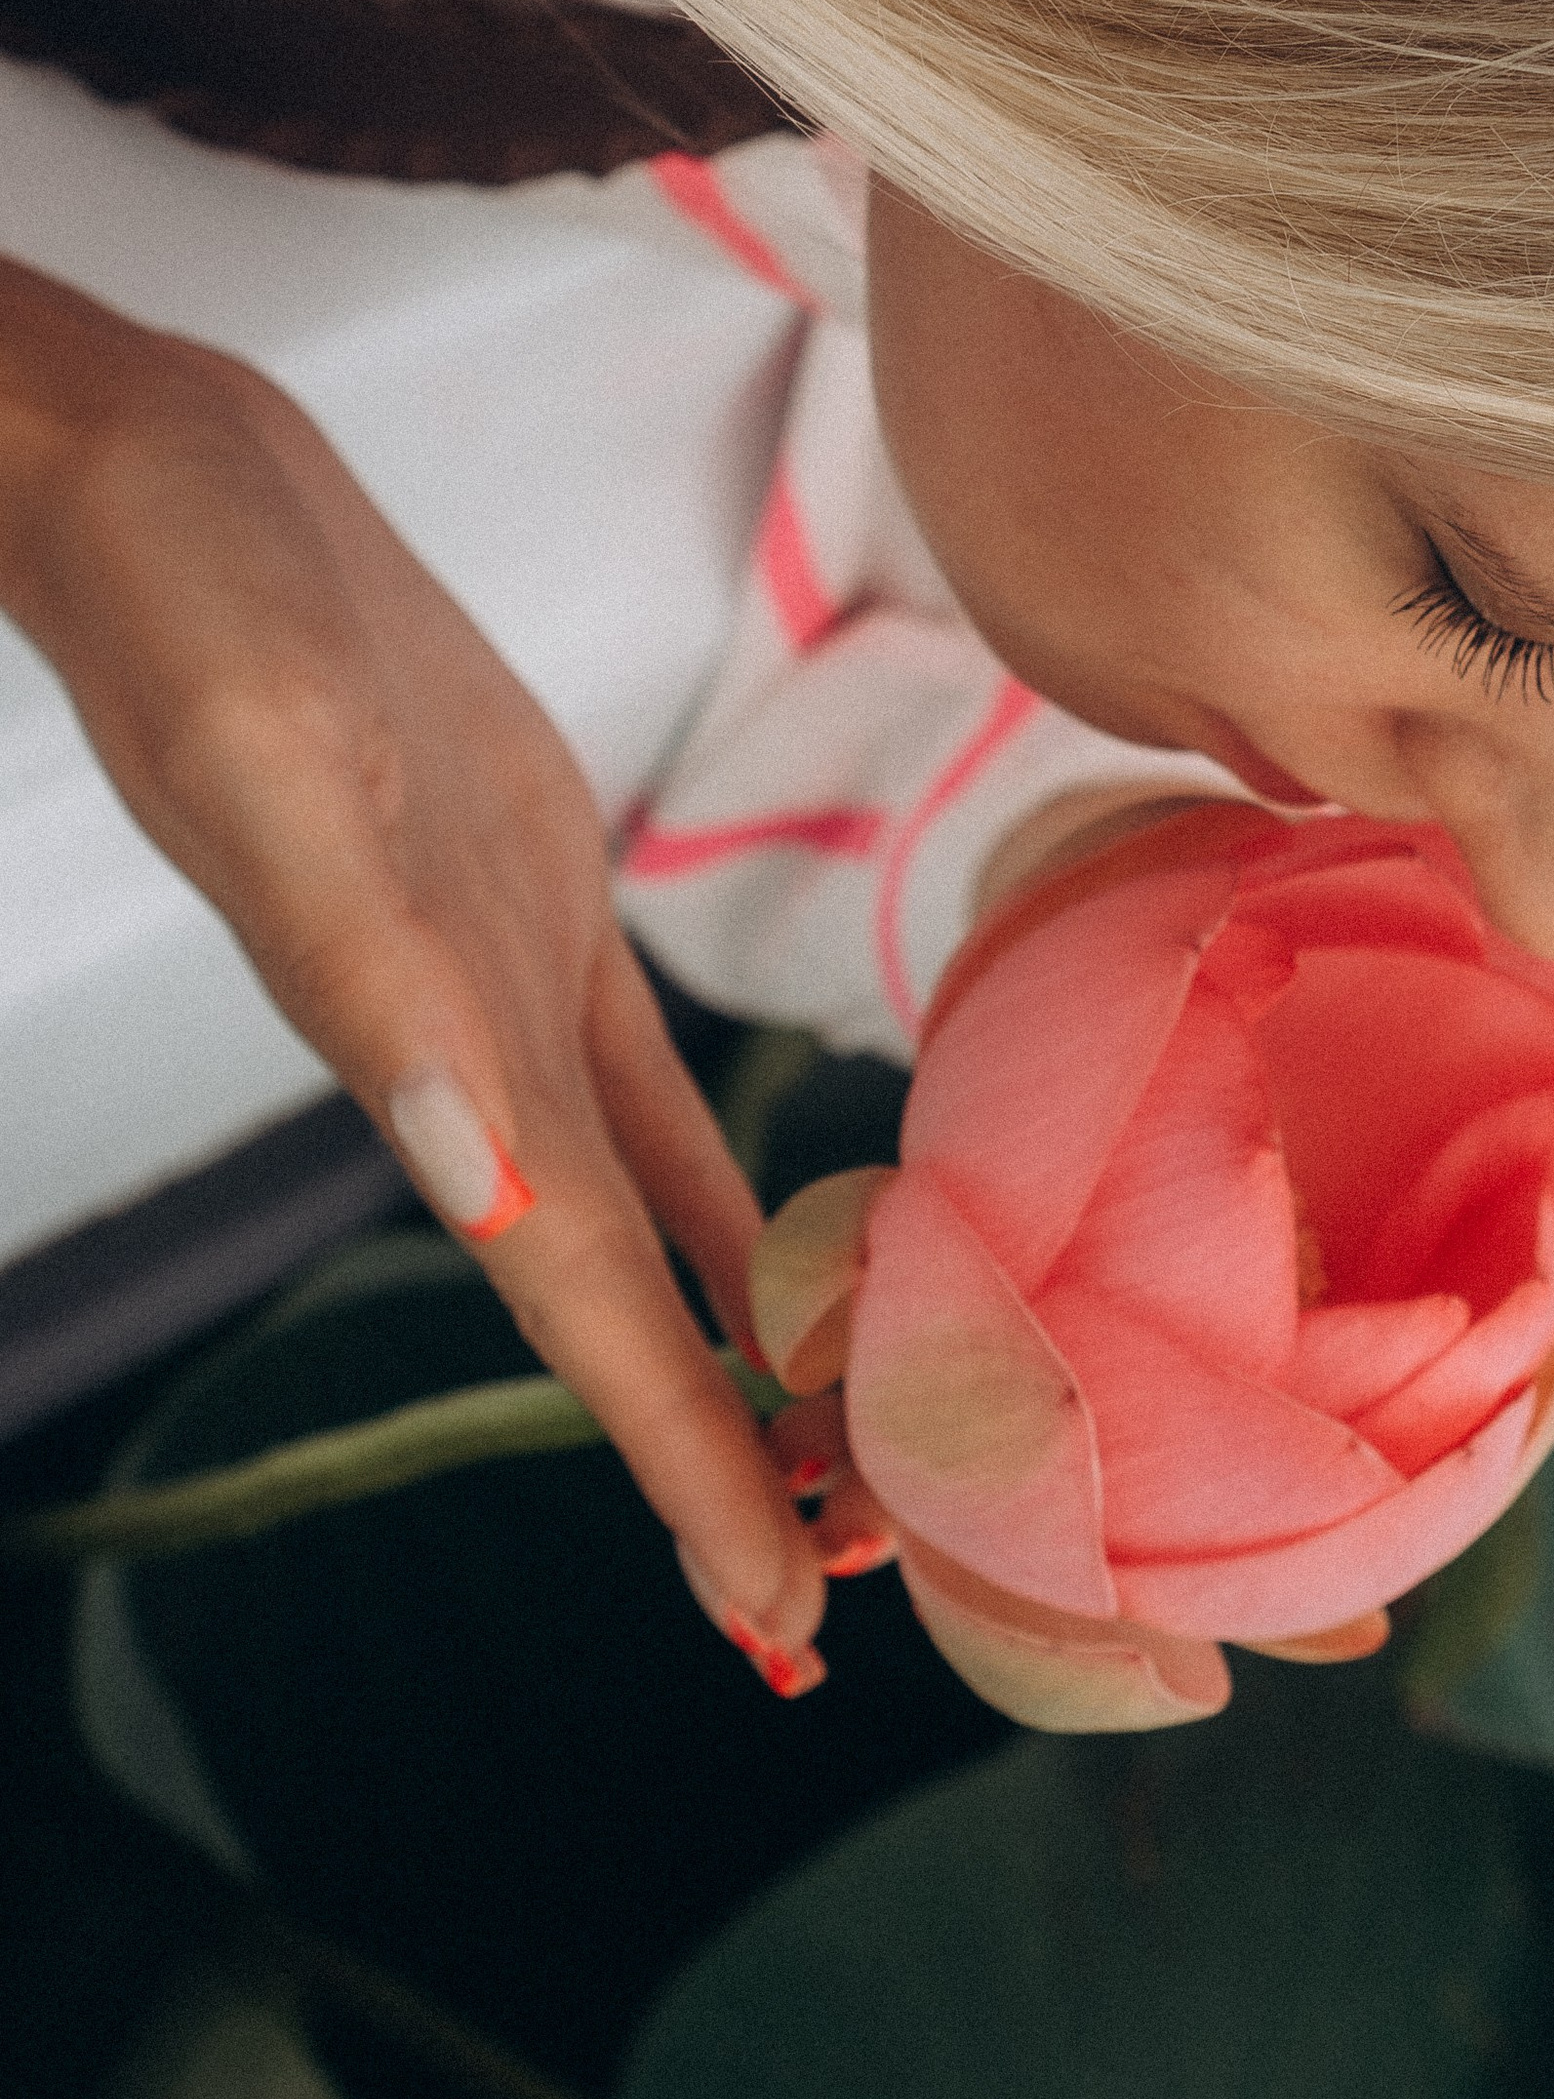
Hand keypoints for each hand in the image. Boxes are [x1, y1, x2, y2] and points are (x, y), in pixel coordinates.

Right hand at [0, 258, 825, 1682]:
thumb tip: (466, 1170)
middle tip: (837, 1611)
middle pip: (631, 1304)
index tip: (774, 1618)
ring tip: (824, 1479)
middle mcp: (474, 1059)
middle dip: (724, 1461)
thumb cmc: (197, 600)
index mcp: (431, 1057)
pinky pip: (649, 1091)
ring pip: (646, 1216)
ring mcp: (504, 989)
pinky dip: (712, 1187)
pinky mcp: (532, 906)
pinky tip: (776, 1259)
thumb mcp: (283, 768)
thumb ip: (368, 974)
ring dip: (726, 1354)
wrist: (170, 480)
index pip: (583, 1305)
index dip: (677, 1461)